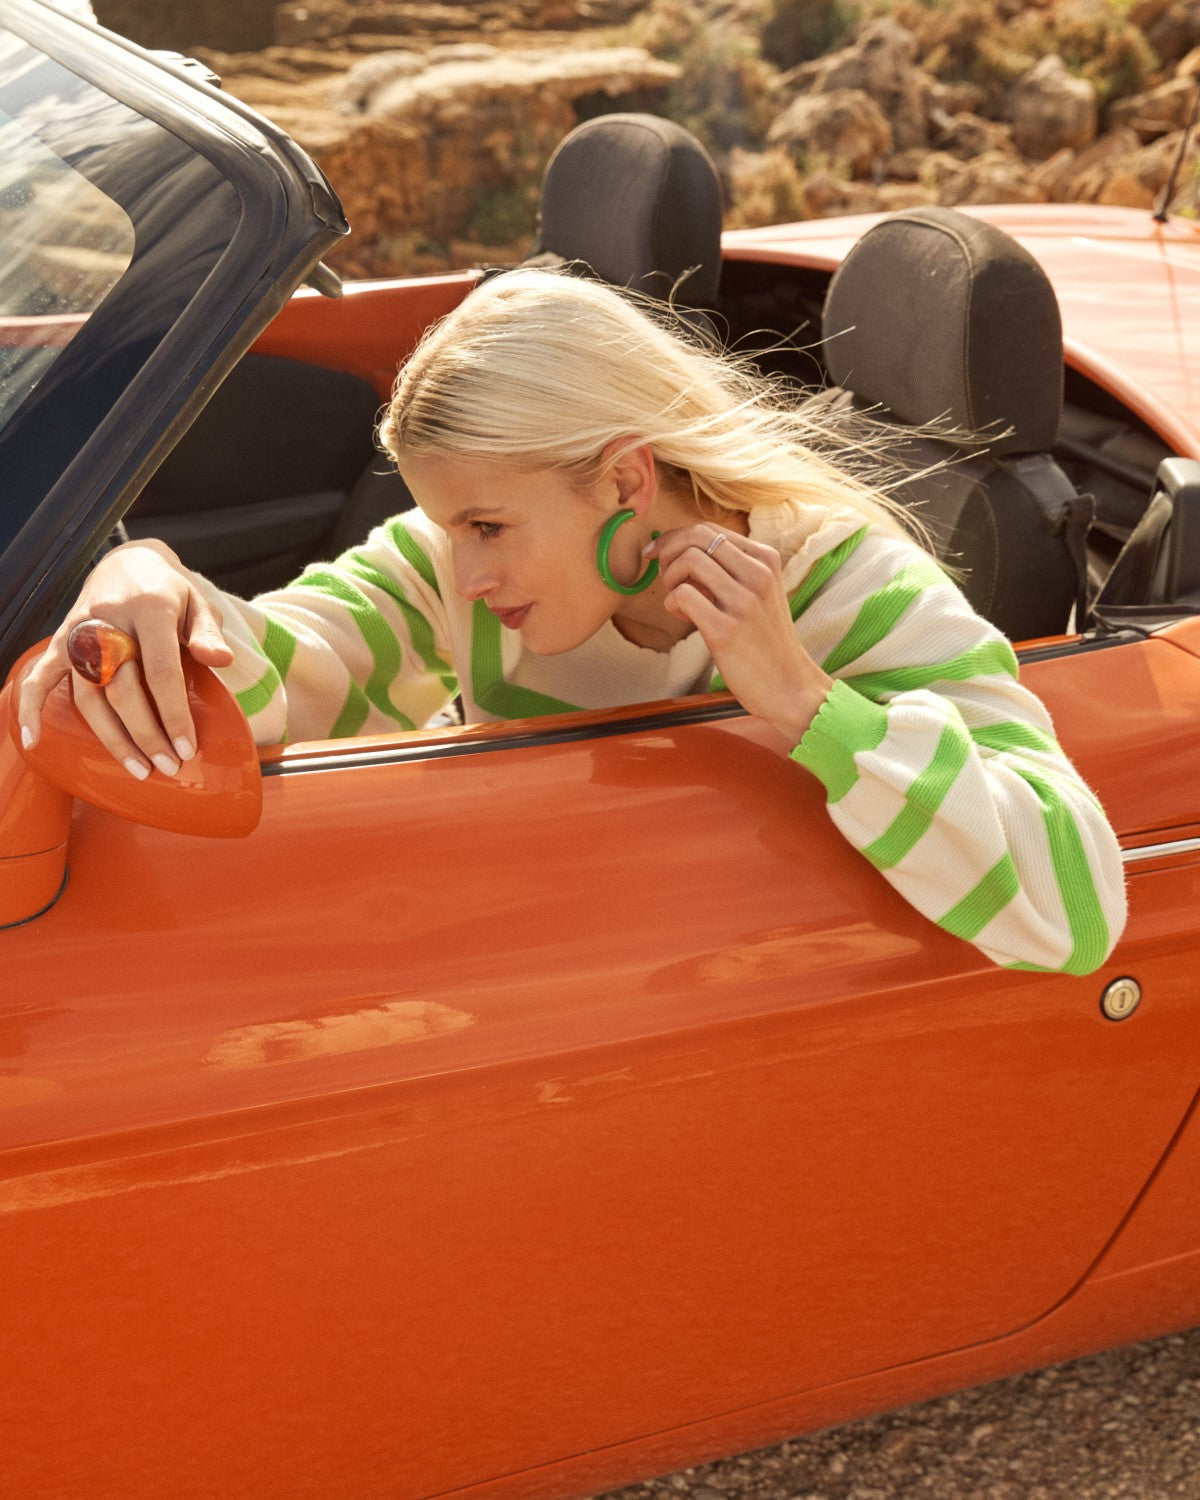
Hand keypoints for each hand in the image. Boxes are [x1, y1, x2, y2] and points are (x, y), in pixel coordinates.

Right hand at [16, 541, 233, 778]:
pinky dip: (31, 707)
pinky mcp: (61, 641)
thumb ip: (208, 633)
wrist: (127, 563)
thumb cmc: (169, 591)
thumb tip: (222, 661)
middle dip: (147, 734)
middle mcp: (109, 622)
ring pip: (88, 695)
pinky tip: (33, 740)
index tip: (186, 748)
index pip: (160, 671)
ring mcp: (80, 633)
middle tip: (169, 767)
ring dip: (111, 737)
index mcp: (150, 610)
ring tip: (138, 769)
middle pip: (122, 690)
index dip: (173, 714)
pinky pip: (41, 676)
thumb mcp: (198, 602)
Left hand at [648, 524, 830, 744]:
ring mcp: (743, 601)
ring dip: (670, 577)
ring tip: (678, 599)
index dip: (677, 536)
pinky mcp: (725, 630)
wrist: (789, 686)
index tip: (659, 551)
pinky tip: (683, 617)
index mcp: (766, 560)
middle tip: (663, 573)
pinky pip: (682, 595)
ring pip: (688, 560)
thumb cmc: (766, 641)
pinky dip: (672, 603)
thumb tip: (682, 552)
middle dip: (668, 549)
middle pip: (697, 536)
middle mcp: (757, 575)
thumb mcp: (759, 594)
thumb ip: (730, 571)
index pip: (711, 529)